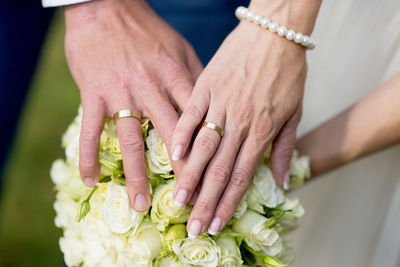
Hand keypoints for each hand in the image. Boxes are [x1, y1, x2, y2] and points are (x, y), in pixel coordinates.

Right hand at [64, 0, 201, 210]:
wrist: (108, 7)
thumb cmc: (150, 30)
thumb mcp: (182, 49)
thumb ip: (198, 79)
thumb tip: (215, 106)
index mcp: (177, 78)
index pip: (198, 123)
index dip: (208, 153)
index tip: (215, 179)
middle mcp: (152, 89)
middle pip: (171, 137)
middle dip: (181, 172)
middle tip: (187, 204)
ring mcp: (122, 92)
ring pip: (131, 140)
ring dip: (136, 174)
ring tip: (139, 204)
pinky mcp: (94, 93)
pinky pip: (90, 130)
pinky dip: (88, 156)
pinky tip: (90, 180)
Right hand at [171, 20, 306, 236]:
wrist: (275, 32)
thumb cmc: (287, 72)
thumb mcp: (294, 112)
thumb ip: (285, 148)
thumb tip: (282, 182)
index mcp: (261, 130)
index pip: (242, 175)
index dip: (228, 203)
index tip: (216, 223)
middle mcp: (239, 121)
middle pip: (220, 169)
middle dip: (206, 201)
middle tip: (193, 224)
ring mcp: (221, 103)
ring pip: (203, 146)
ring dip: (190, 175)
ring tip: (178, 199)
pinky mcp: (206, 85)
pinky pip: (191, 112)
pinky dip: (182, 133)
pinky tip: (175, 153)